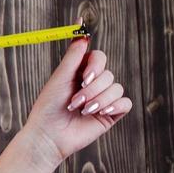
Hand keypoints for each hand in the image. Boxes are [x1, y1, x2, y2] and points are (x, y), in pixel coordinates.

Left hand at [23, 36, 132, 163]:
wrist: (49, 136)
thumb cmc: (48, 108)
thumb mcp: (59, 79)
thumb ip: (72, 58)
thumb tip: (82, 35)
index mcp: (80, 73)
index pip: (98, 57)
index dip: (94, 63)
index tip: (84, 73)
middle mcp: (94, 84)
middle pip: (107, 73)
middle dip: (91, 88)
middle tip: (75, 101)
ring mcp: (104, 99)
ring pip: (116, 88)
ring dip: (99, 99)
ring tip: (82, 111)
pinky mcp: (111, 114)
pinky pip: (125, 103)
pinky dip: (114, 106)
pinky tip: (100, 113)